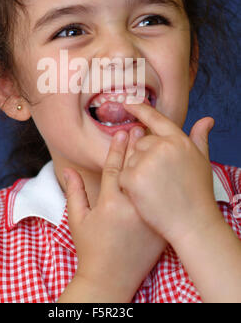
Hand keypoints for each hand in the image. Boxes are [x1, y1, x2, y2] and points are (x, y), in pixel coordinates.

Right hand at [63, 130, 165, 301]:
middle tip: (140, 127)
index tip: (120, 132)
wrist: (110, 279)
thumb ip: (74, 192)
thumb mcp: (77, 220)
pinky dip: (164, 182)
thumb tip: (67, 169)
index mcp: (108, 204)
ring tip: (154, 141)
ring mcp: (148, 217)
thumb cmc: (91, 249)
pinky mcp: (159, 226)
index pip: (113, 167)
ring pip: (152, 180)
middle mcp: (131, 208)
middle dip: (137, 146)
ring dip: (152, 159)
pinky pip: (163, 198)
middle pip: (136, 169)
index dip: (116, 148)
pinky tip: (165, 169)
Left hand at [118, 103, 222, 246]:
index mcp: (178, 140)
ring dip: (136, 172)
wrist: (193, 225)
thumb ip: (200, 138)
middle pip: (140, 143)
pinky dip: (128, 186)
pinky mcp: (132, 178)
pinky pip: (122, 176)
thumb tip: (206, 119)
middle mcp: (162, 146)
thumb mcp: (202, 161)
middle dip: (144, 157)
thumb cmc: (198, 194)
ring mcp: (146, 162)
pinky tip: (143, 196)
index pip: (156, 119)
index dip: (140, 109)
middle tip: (158, 178)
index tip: (128, 103)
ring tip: (154, 189)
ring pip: (130, 159)